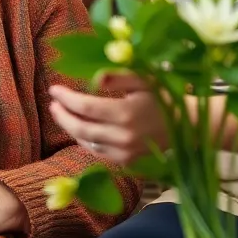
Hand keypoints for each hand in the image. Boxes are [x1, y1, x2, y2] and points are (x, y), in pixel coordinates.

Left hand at [49, 74, 166, 165]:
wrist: (184, 126)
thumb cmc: (162, 97)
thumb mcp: (143, 79)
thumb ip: (118, 76)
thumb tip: (95, 76)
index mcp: (126, 113)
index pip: (85, 107)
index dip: (66, 98)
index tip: (54, 89)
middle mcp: (123, 136)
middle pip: (80, 128)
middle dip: (62, 115)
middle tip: (53, 103)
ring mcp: (124, 152)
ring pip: (86, 142)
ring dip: (70, 127)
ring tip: (61, 113)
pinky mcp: (126, 162)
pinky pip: (97, 152)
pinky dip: (84, 140)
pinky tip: (78, 129)